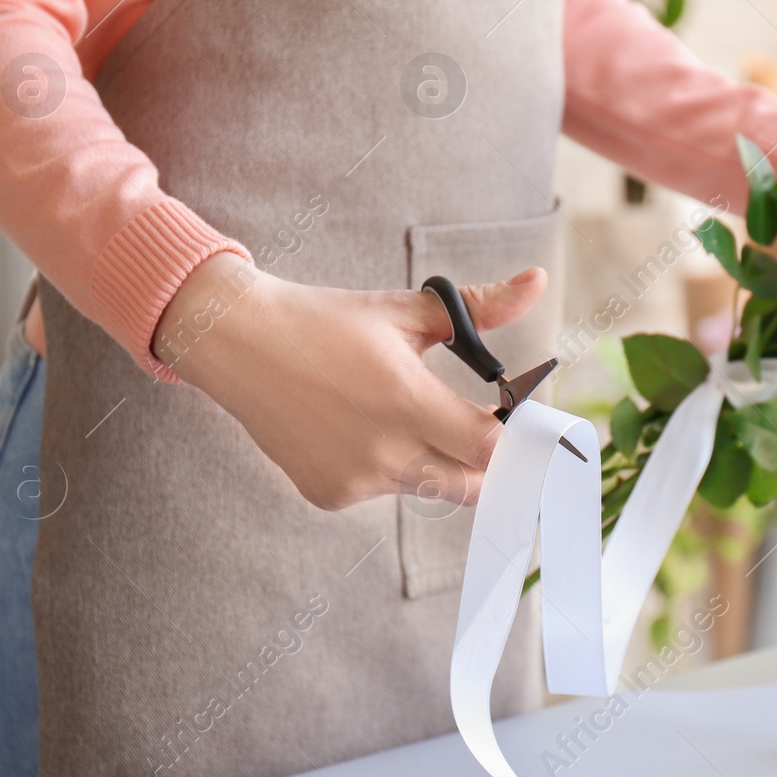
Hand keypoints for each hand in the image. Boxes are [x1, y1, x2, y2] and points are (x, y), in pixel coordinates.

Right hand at [156, 254, 546, 510]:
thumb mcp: (407, 310)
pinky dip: (388, 469)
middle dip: (483, 462)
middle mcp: (382, 450)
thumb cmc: (329, 321)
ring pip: (427, 487)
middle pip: (469, 485)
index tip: (511, 416)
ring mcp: (354, 479)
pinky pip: (383, 492)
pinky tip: (358, 430)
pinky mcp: (329, 495)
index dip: (510, 436)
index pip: (490, 447)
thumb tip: (536, 281)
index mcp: (406, 399)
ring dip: (435, 461)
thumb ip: (480, 308)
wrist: (240, 343)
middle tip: (476, 426)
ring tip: (400, 412)